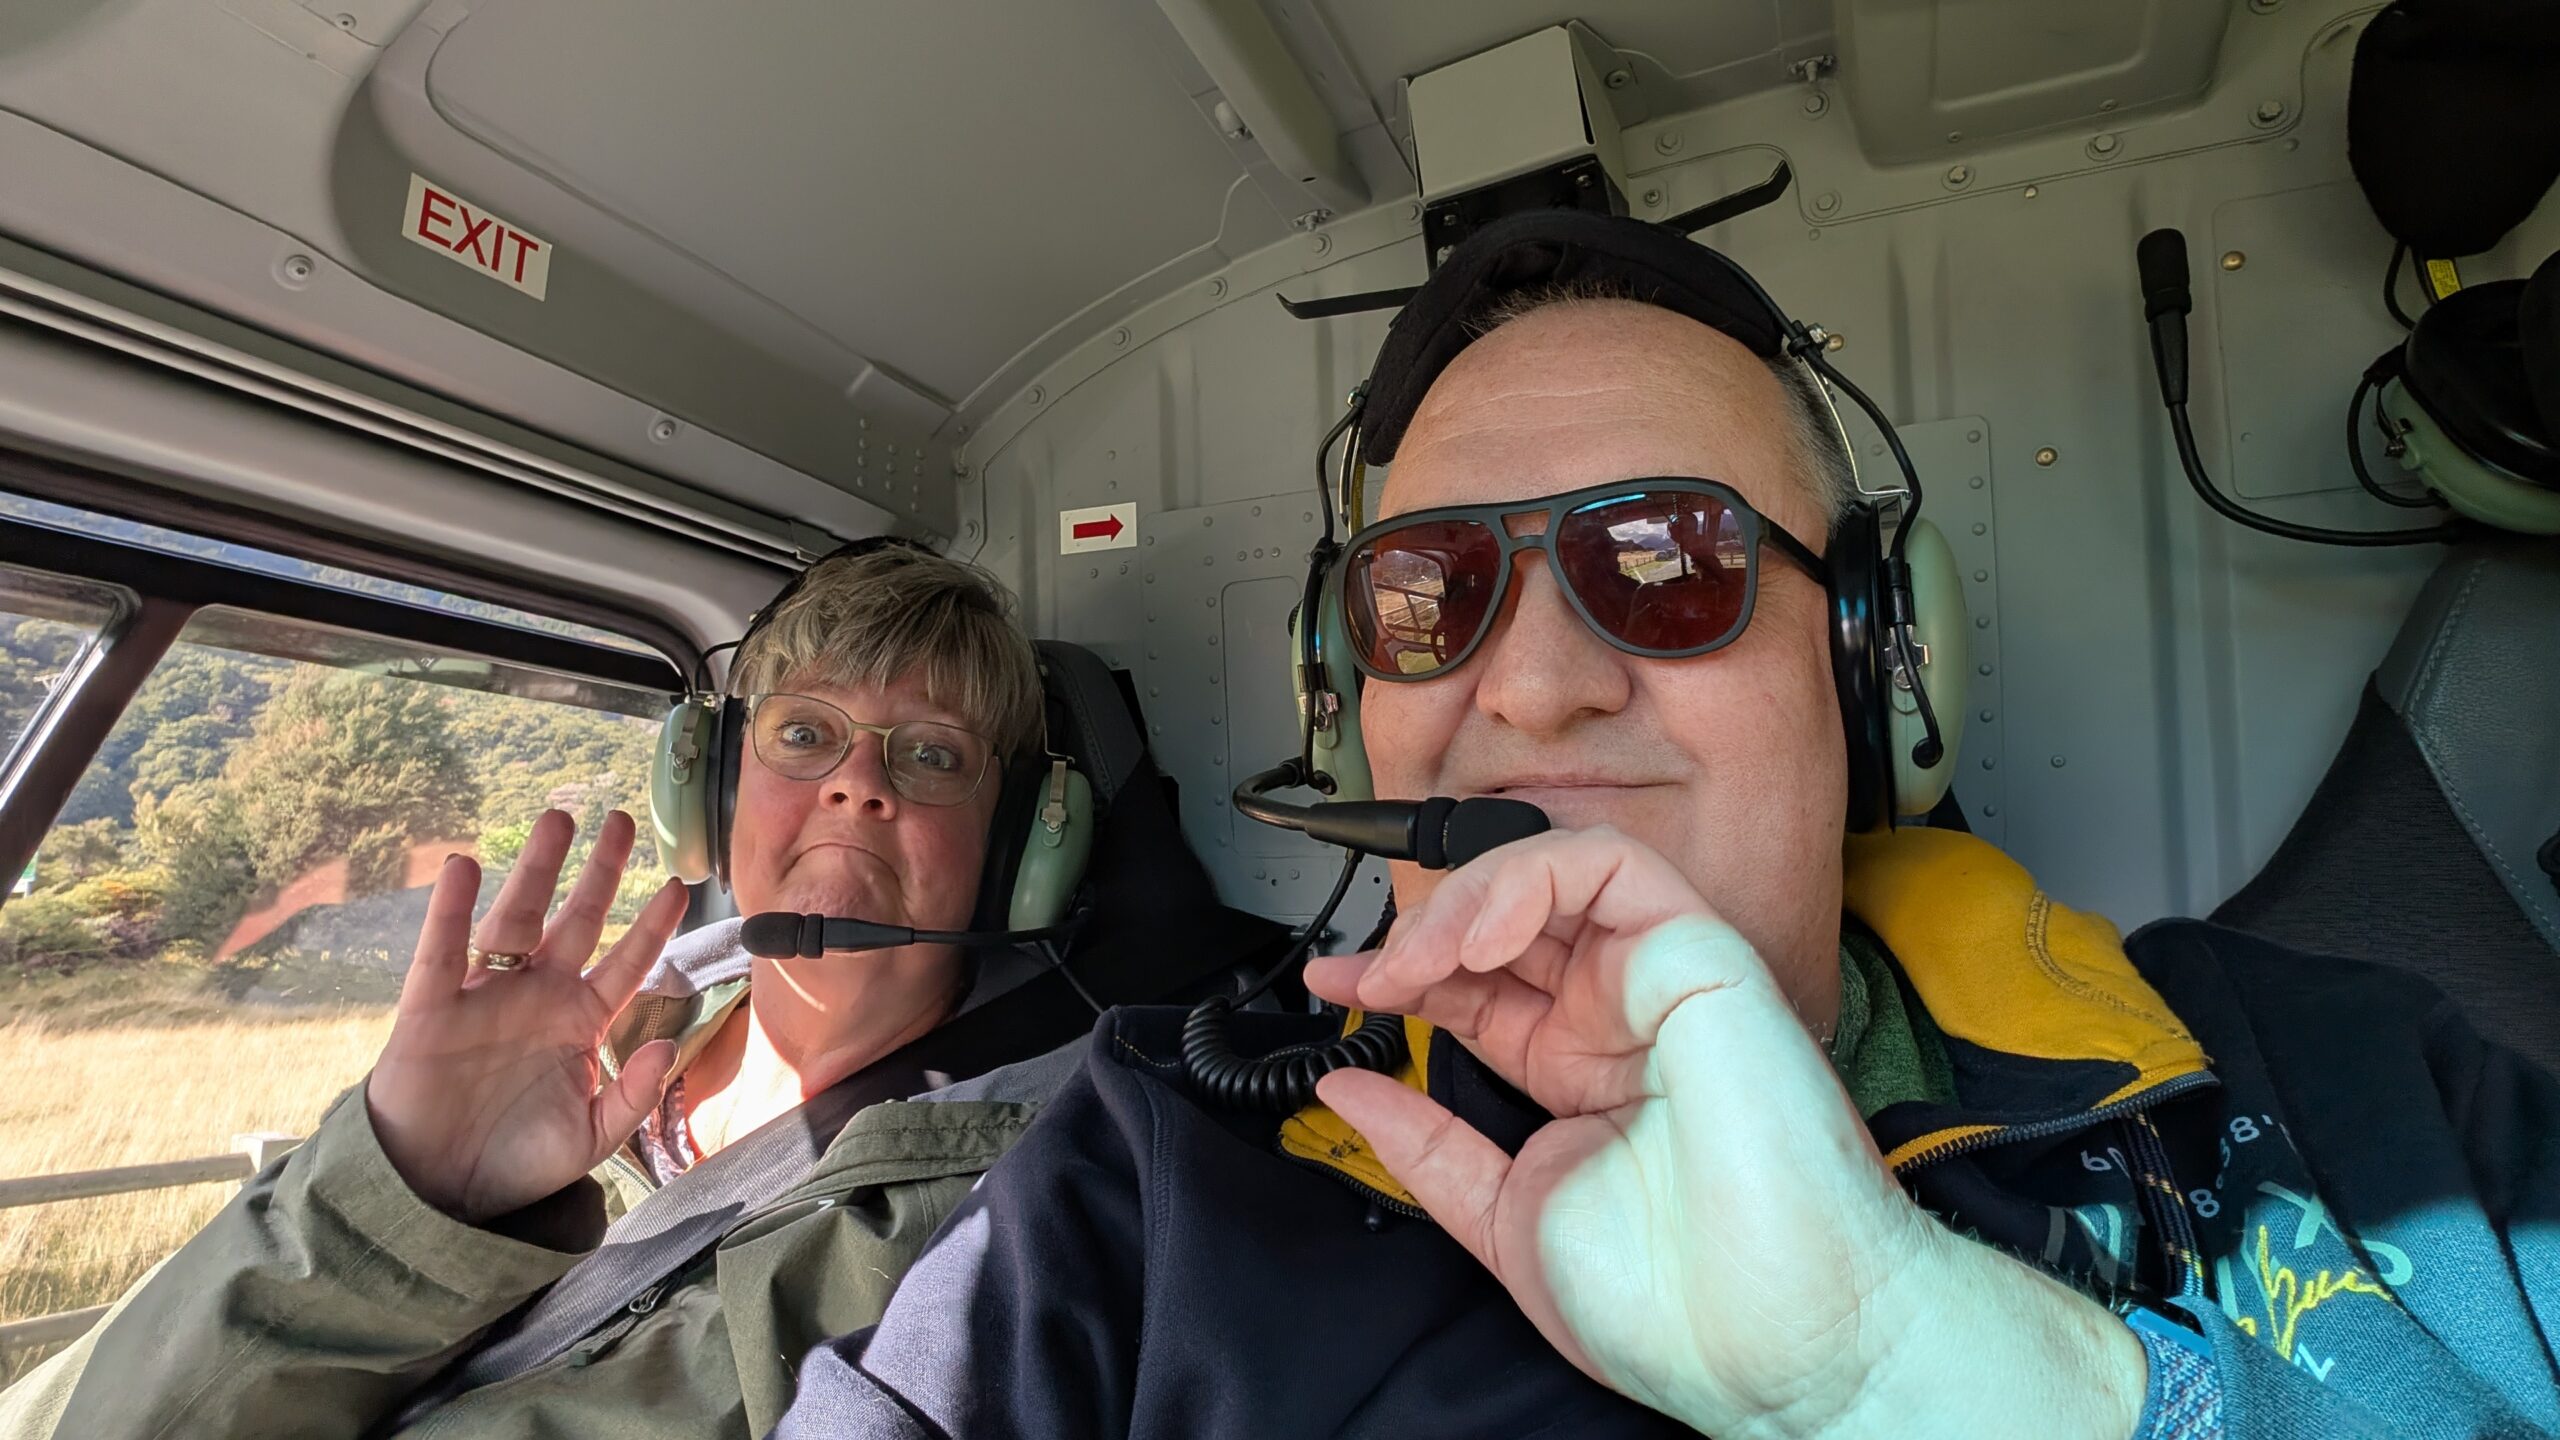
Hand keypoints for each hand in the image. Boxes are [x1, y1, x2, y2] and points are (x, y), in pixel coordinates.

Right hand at [366, 810, 687, 1223]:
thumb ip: (633, 1095)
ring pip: (515, 919)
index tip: (679, 883)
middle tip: (621, 820)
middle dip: (599, 871)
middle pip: (576, 920)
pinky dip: (450, 911)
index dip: (651, 924)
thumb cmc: (519, 1163)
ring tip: (558, 818)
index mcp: (580, 1022)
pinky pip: (442, 952)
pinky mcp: (433, 1009)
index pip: (626, 961)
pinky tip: (463, 869)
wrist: (442, 1194)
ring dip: (535, 870)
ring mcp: (486, 996)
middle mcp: (538, 997)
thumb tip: (669, 1044)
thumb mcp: (590, 1138)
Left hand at [1303, 826, 2143, 1439]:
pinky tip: (1481, 934)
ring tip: (1415, 960)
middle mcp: (1618, 1018)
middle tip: (1369, 977)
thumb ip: (1425, 1144)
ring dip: (1465, 899)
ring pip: (1554, 874)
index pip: (1478, 986)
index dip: (1403, 972)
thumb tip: (1342, 1089)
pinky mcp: (1698, 955)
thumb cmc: (1672, 1306)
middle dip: (1421, 931)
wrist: (1768, 1345)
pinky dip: (1530, 879)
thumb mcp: (1505, 1216)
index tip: (1337, 986)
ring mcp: (1659, 981)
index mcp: (1578, 1072)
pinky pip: (1610, 869)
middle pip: (1508, 921)